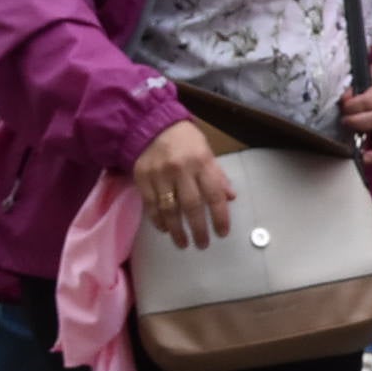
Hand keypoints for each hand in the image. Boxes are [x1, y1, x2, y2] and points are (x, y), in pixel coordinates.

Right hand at [132, 119, 233, 248]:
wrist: (152, 126)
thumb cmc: (185, 141)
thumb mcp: (207, 152)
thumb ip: (217, 175)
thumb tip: (230, 197)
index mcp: (201, 162)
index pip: (214, 194)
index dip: (219, 216)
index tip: (222, 233)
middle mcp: (181, 169)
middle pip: (191, 206)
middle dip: (198, 229)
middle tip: (202, 244)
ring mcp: (159, 175)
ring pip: (169, 209)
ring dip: (177, 230)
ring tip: (183, 243)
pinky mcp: (142, 178)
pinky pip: (150, 205)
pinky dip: (158, 220)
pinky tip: (165, 229)